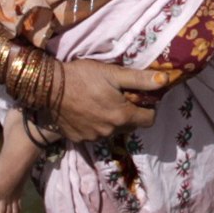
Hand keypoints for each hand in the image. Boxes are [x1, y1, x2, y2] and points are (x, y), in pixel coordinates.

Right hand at [49, 60, 166, 140]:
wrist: (48, 87)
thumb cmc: (82, 76)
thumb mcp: (113, 73)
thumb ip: (140, 79)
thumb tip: (165, 80)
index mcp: (122, 116)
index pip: (149, 119)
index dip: (148, 107)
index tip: (138, 97)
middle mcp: (110, 132)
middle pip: (131, 126)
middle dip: (129, 113)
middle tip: (118, 97)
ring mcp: (93, 138)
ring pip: (113, 131)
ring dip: (112, 120)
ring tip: (100, 102)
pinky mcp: (79, 139)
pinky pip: (94, 135)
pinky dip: (95, 125)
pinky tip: (86, 110)